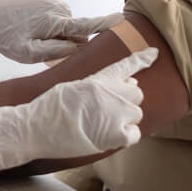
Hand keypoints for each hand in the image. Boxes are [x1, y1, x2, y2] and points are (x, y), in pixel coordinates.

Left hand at [0, 0, 123, 62]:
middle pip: (77, 30)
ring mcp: (52, 0)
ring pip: (68, 24)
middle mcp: (56, 7)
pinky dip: (53, 24)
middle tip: (42, 48)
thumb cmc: (6, 38)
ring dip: (58, 33)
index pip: (85, 25)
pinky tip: (33, 27)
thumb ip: (56, 51)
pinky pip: (59, 16)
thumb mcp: (28, 53)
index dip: (105, 24)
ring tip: (33, 37)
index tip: (123, 19)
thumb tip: (78, 46)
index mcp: (53, 21)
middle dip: (69, 41)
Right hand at [0, 48, 155, 171]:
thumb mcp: (71, 87)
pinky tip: (108, 137)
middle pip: (136, 93)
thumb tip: (117, 86)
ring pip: (136, 114)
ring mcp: (116, 113)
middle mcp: (111, 92)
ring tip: (102, 126)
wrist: (37, 128)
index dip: (142, 59)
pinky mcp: (116, 134)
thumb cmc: (48, 109)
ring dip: (125, 120)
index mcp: (97, 79)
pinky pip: (134, 135)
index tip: (155, 53)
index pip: (125, 66)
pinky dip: (125, 137)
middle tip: (109, 111)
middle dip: (127, 101)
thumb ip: (95, 85)